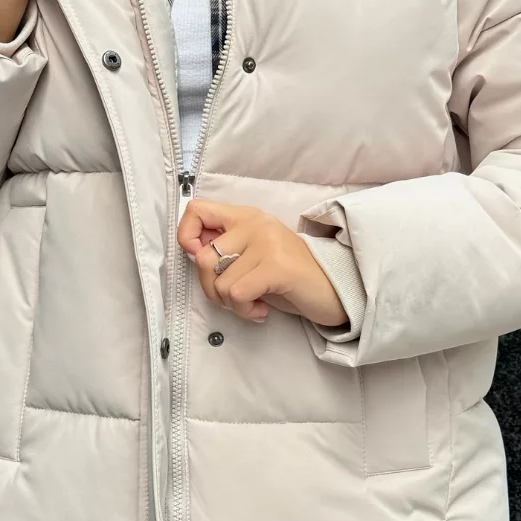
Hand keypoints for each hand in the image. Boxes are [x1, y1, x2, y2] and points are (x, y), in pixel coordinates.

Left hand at [177, 199, 349, 326]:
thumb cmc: (288, 278)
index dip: (186, 236)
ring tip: (251, 304)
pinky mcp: (276, 265)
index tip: (201, 261)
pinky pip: (236, 294)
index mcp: (246, 216)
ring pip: (219, 282)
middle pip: (203, 258)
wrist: (333, 290)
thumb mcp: (252, 257)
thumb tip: (190, 252)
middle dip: (211, 290)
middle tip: (233, 298)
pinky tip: (260, 311)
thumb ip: (224, 250)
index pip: (197, 209)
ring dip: (231, 304)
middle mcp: (255, 223)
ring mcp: (266, 242)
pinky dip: (244, 311)